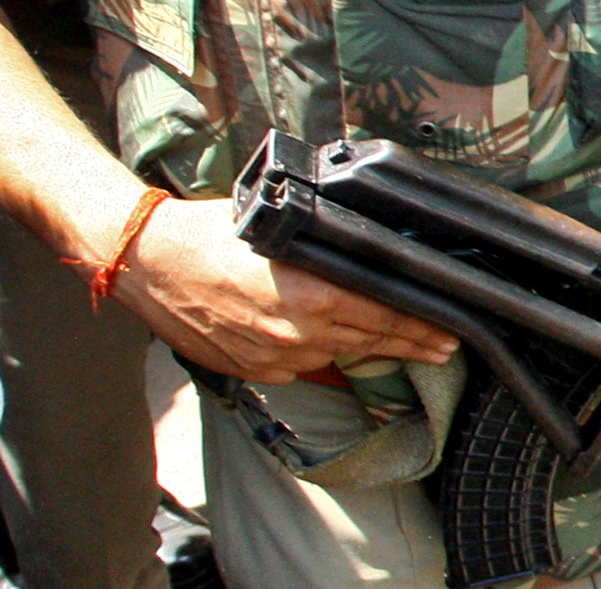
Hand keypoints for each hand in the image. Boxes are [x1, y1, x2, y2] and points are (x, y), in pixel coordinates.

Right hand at [107, 194, 457, 384]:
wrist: (150, 263)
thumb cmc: (213, 233)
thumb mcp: (282, 229)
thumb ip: (325, 248)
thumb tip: (363, 251)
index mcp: (310, 293)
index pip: (383, 312)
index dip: (420, 323)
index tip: (449, 328)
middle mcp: (296, 332)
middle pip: (370, 341)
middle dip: (411, 343)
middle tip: (446, 347)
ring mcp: (274, 357)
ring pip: (339, 357)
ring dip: (376, 353)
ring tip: (412, 352)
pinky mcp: (255, 370)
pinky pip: (303, 366)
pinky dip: (325, 356)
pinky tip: (344, 351)